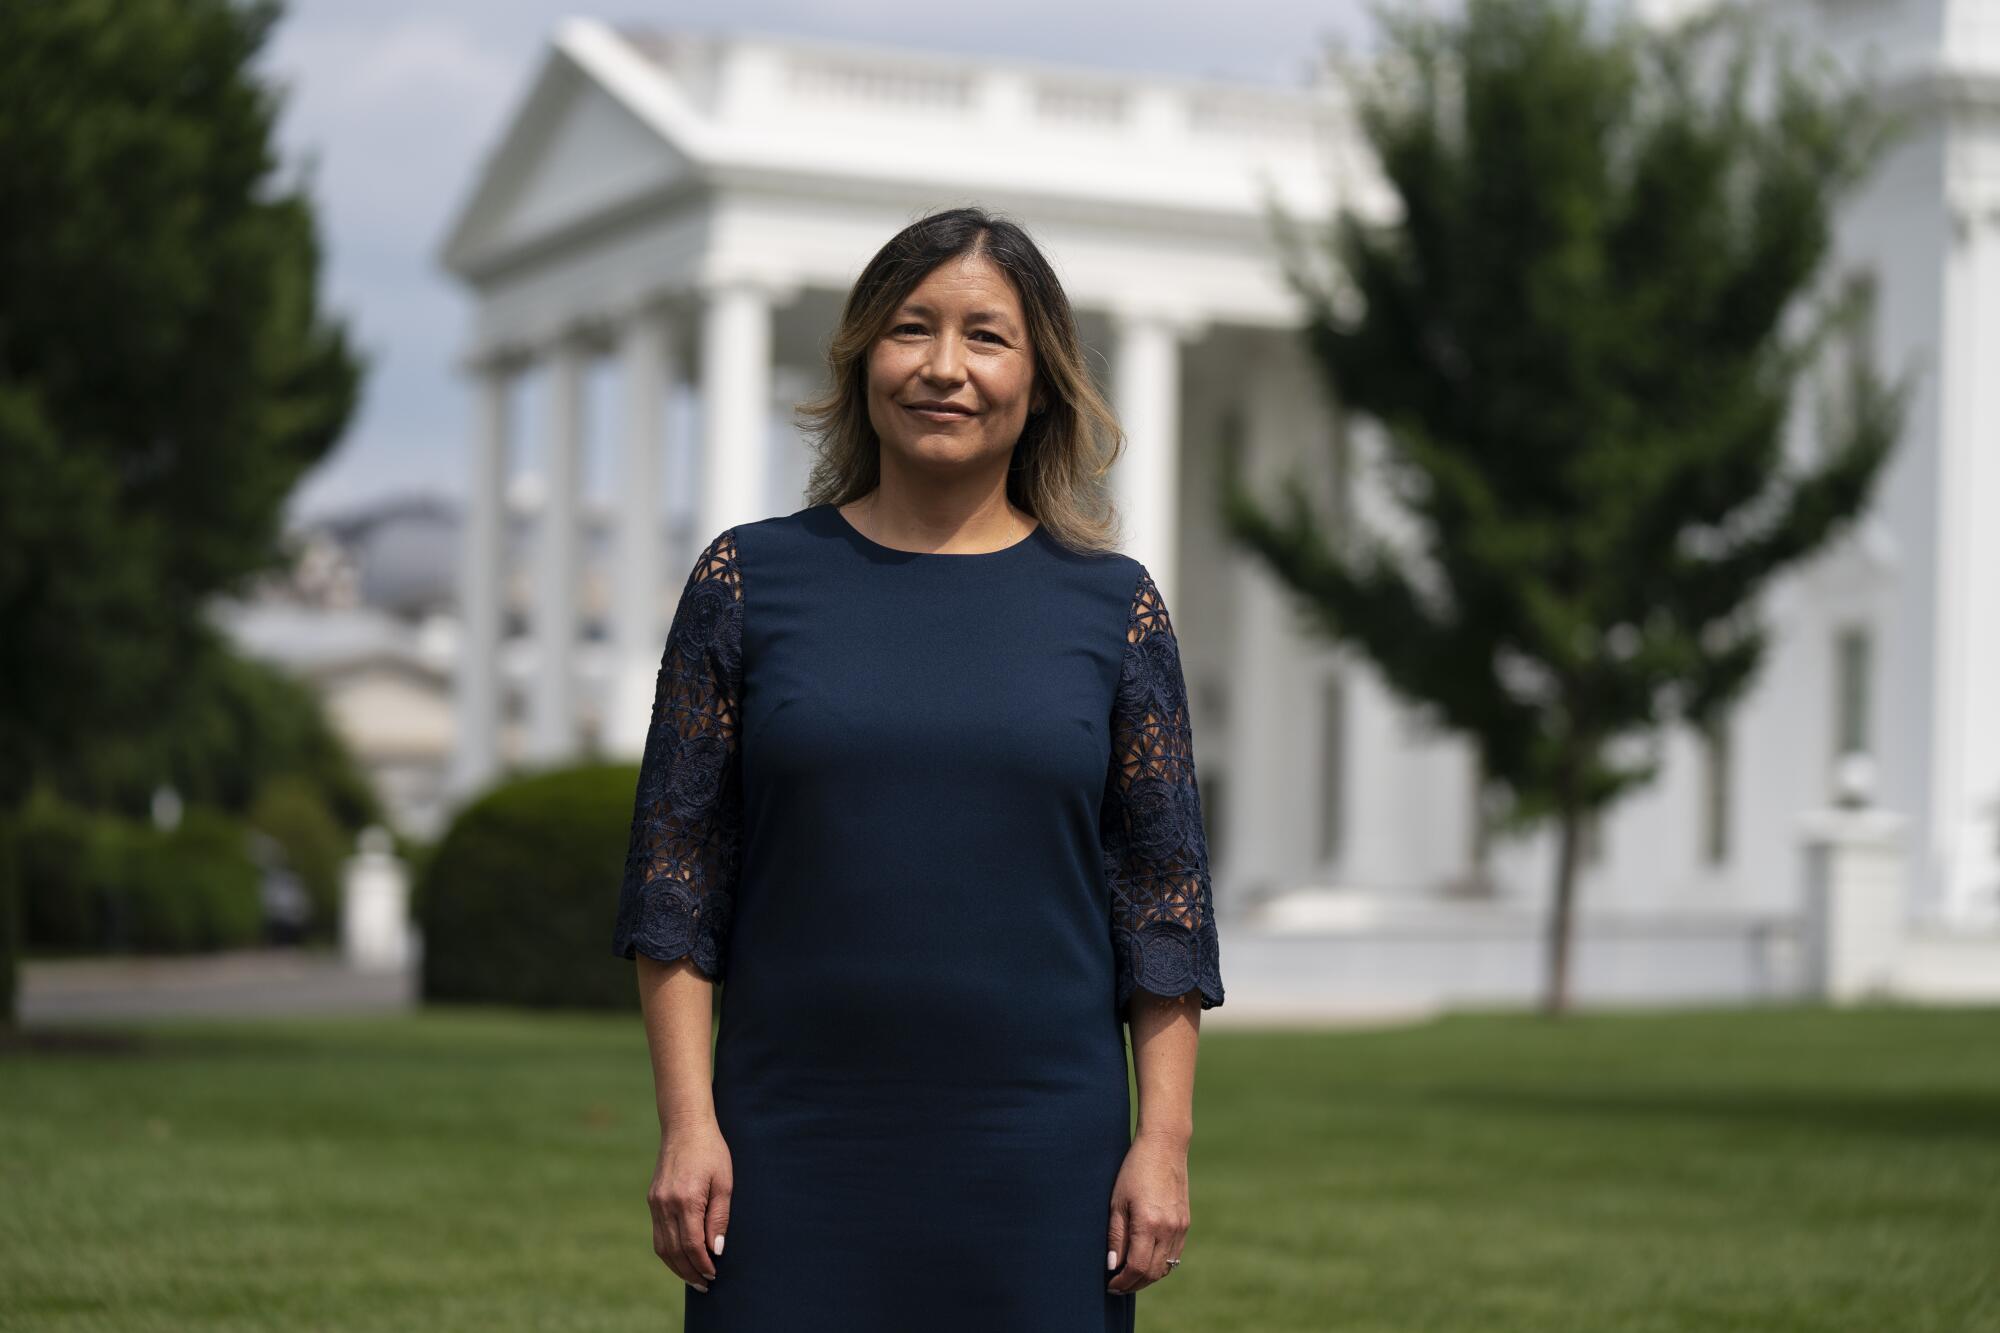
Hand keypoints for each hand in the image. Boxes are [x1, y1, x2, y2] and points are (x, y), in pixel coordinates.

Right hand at [649, 1115, 731, 1293]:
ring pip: (662, 1247)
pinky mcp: (652, 1200)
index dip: (703, 1264)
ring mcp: (655, 1203)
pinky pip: (657, 1235)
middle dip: (690, 1272)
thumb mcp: (724, 1183)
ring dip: (677, 1266)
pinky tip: (680, 1258)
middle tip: (705, 1285)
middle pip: (675, 1251)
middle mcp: (666, 1204)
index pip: (692, 1244)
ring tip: (693, 1277)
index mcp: (686, 1199)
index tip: (714, 1275)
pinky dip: (668, 1252)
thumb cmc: (711, 1152)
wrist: (685, 1127)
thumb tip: (716, 1250)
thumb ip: (719, 1218)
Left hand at [1105, 1129, 1190, 1295]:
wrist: (1164, 1147)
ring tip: (1129, 1276)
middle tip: (1117, 1286)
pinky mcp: (1185, 1223)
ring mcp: (1180, 1227)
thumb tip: (1113, 1266)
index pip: (1137, 1267)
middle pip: (1153, 1273)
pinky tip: (1146, 1260)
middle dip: (1134, 1284)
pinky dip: (1160, 1264)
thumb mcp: (1117, 1202)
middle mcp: (1168, 1229)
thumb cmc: (1134, 1171)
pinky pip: (1174, 1254)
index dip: (1123, 1282)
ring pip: (1166, 1267)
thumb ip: (1116, 1236)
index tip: (1110, 1285)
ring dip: (1147, 1277)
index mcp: (1149, 1223)